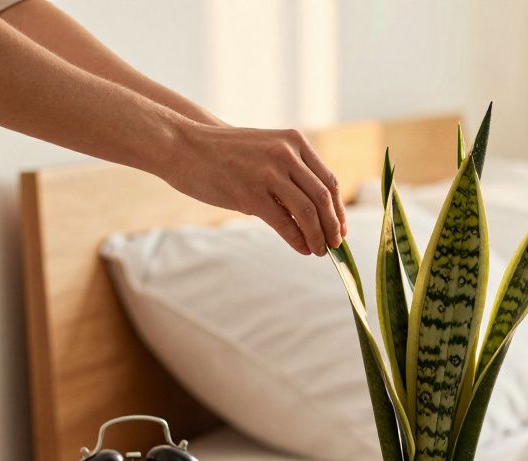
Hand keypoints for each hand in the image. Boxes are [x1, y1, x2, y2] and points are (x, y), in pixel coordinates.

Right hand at [164, 122, 347, 256]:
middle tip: (335, 245)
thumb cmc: (226, 154)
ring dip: (318, 236)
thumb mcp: (266, 151)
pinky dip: (298, 240)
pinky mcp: (250, 194)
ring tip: (319, 251)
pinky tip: (302, 249)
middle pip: (323, 198)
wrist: (186, 146)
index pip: (328, 181)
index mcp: (294, 142)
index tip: (341, 229)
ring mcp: (269, 173)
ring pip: (308, 212)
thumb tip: (314, 215)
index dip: (338, 209)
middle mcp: (286, 154)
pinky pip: (285, 223)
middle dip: (333, 226)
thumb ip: (290, 175)